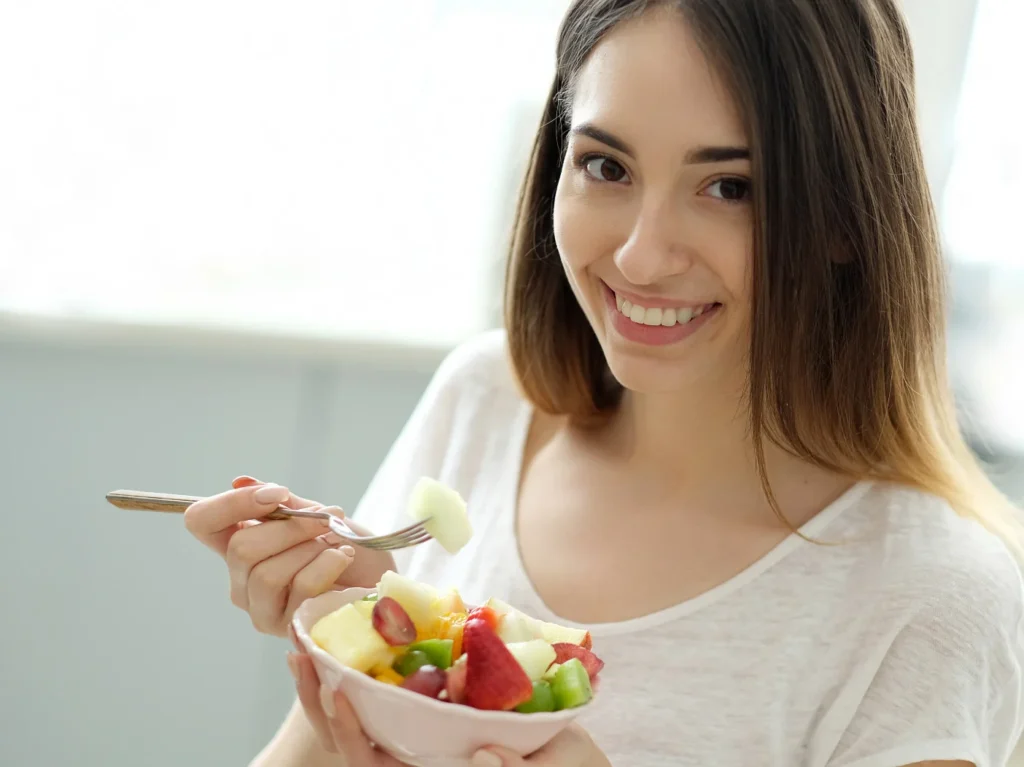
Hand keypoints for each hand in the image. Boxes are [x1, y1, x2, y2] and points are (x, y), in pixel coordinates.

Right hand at [184, 475, 395, 636]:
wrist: (381, 579)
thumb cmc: (348, 548)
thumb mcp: (318, 516)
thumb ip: (284, 504)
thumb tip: (241, 481)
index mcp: (240, 546)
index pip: (202, 522)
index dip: (232, 504)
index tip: (277, 495)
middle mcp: (241, 580)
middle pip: (241, 548)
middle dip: (290, 526)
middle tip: (324, 518)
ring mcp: (260, 608)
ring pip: (266, 573)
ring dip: (309, 548)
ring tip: (336, 544)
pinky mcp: (285, 627)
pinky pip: (298, 589)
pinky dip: (326, 564)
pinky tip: (343, 559)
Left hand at [286, 629, 606, 766]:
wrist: (581, 762)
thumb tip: (484, 752)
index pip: (376, 766)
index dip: (350, 735)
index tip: (338, 692)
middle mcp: (423, 759)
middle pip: (355, 742)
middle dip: (323, 702)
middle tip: (302, 655)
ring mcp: (427, 738)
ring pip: (367, 719)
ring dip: (334, 685)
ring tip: (312, 644)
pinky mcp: (441, 715)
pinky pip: (397, 697)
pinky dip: (374, 670)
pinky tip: (363, 638)